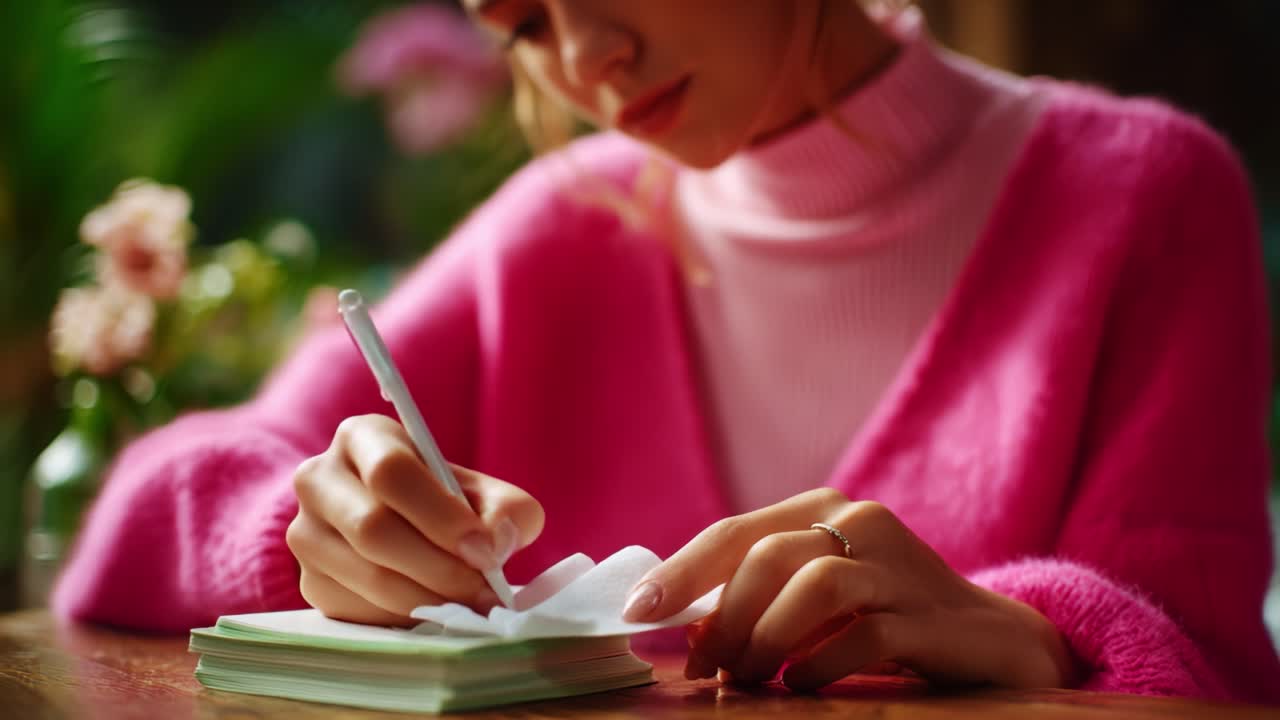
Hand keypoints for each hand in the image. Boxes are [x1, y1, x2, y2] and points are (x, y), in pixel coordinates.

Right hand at [287, 414, 543, 625]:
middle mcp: (319, 478)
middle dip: (439, 567)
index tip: (484, 549)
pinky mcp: (309, 581)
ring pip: (367, 575)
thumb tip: (495, 544)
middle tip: (484, 591)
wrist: (405, 528)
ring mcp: (305, 533)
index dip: (440, 515)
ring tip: (471, 606)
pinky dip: (406, 618)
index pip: (391, 471)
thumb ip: (505, 508)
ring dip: (429, 599)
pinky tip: (436, 612)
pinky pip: (358, 609)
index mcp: (361, 437)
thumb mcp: (483, 491)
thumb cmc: (445, 501)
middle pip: (372, 528)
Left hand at [622, 488, 1072, 689]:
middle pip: (767, 557)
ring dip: (767, 639)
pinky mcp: (930, 615)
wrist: (992, 639)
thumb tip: (686, 636)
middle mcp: (860, 521)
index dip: (680, 573)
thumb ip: (760, 600)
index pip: (734, 532)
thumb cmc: (884, 616)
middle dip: (722, 619)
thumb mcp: (818, 597)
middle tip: (706, 668)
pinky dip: (819, 664)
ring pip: (813, 585)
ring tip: (751, 679)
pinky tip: (804, 685)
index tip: (636, 613)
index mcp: (823, 510)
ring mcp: (899, 564)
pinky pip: (862, 634)